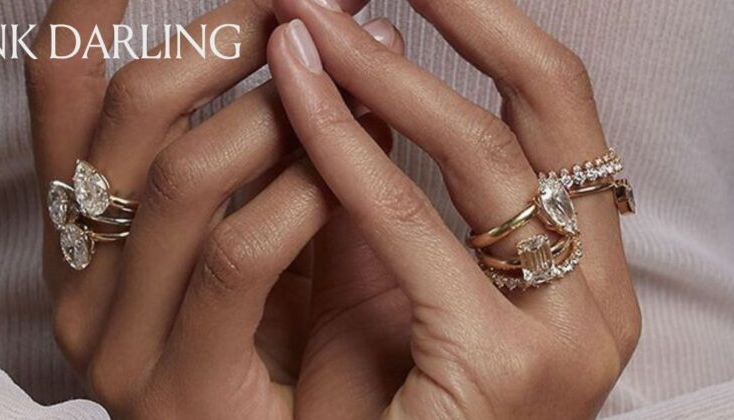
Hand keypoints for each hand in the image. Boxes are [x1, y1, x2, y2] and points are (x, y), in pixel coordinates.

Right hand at [25, 0, 395, 417]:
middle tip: (309, 5)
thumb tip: (332, 62)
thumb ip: (278, 159)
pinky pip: (238, 255)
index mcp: (83, 231)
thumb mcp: (268, 241)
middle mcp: (83, 275)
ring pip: (187, 174)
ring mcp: (120, 334)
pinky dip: (299, 196)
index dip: (90, 9)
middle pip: (135, 111)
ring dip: (281, 110)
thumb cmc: (281, 353)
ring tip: (353, 78)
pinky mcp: (179, 383)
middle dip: (231, 37)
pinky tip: (347, 170)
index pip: (61, 92)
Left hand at [267, 0, 640, 417]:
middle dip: (461, 12)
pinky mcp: (505, 370)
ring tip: (308, 14)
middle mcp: (598, 289)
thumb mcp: (402, 286)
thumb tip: (354, 93)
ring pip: (483, 153)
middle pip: (548, 101)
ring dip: (385, 69)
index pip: (554, 106)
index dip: (488, 24)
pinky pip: (412, 231)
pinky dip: (348, 154)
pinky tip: (293, 94)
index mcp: (585, 262)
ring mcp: (566, 332)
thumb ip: (393, 198)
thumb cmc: (393, 411)